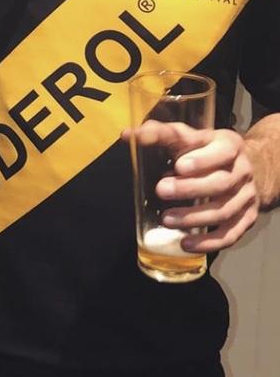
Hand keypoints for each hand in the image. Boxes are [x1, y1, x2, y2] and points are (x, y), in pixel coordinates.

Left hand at [123, 122, 258, 251]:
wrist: (244, 167)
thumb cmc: (207, 150)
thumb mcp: (190, 137)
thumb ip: (161, 134)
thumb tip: (128, 135)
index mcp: (230, 145)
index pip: (221, 152)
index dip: (202, 161)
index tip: (179, 166)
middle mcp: (243, 171)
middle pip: (221, 183)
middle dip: (190, 189)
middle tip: (161, 190)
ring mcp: (247, 197)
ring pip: (223, 211)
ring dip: (194, 218)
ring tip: (166, 219)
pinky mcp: (247, 219)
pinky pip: (230, 234)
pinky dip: (208, 242)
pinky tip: (185, 243)